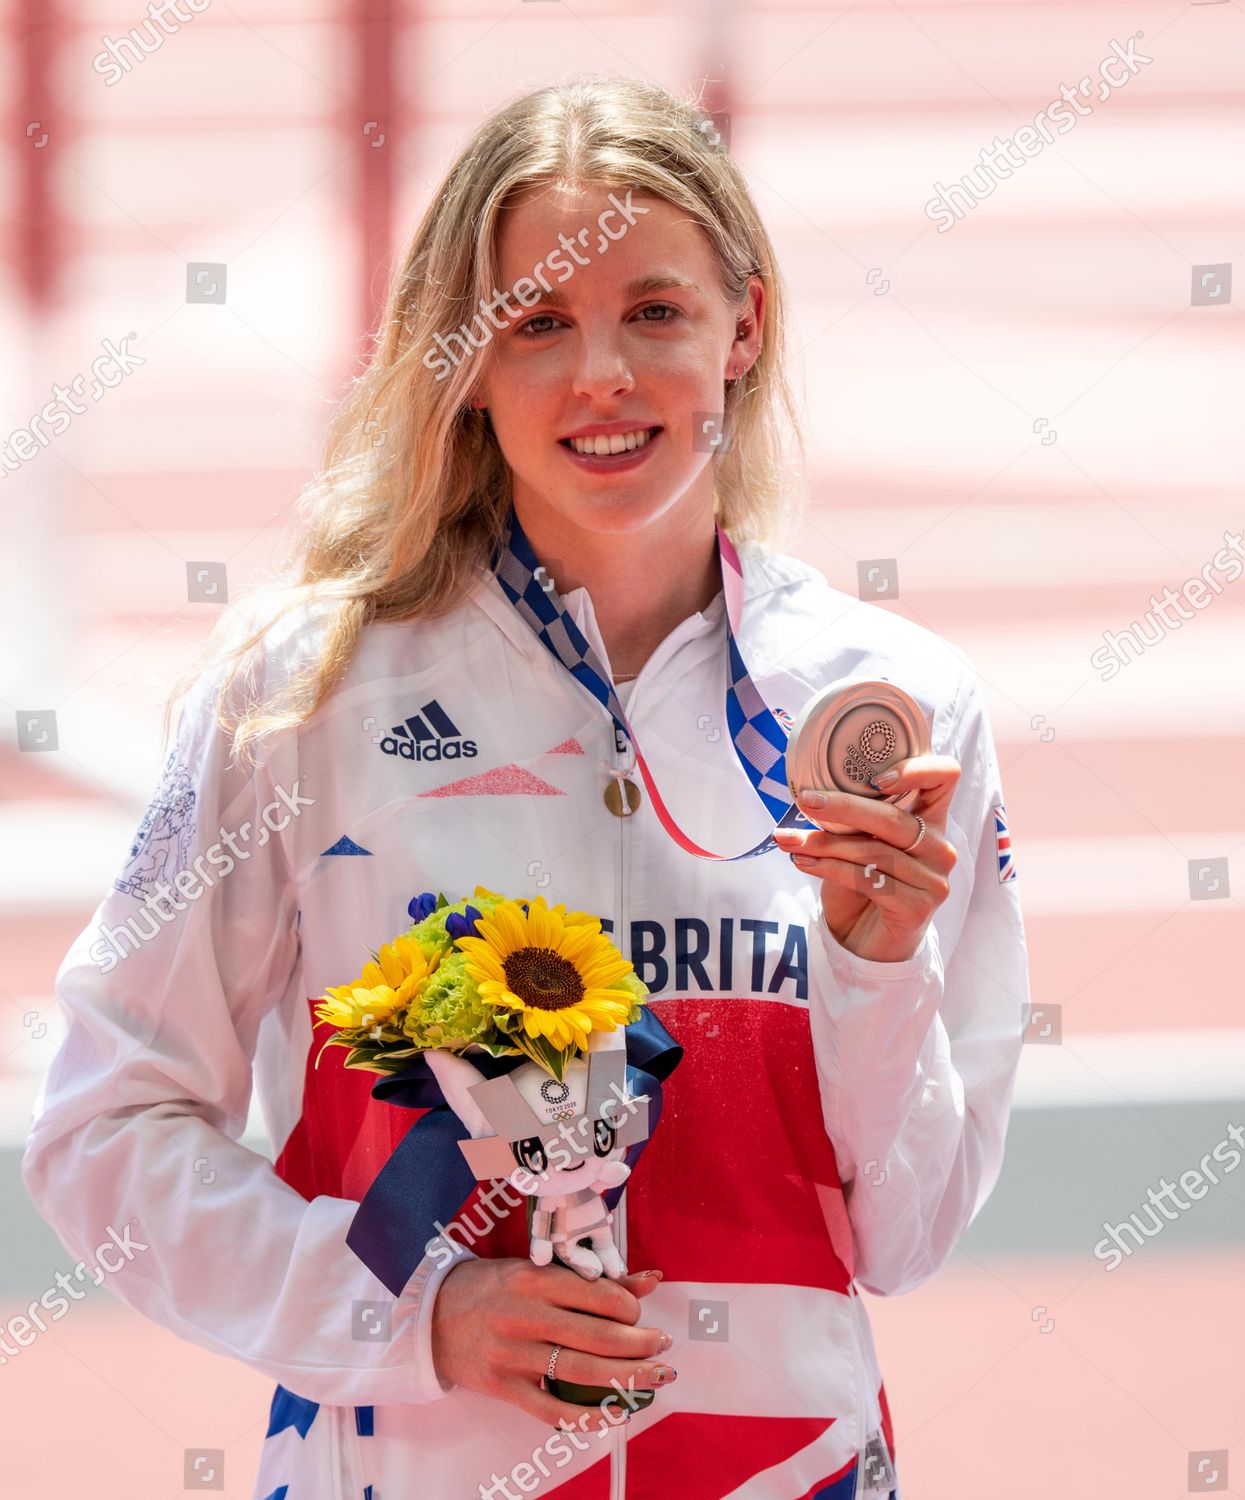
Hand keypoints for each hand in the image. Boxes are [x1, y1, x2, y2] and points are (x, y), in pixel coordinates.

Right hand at [430, 1258, 672, 1431]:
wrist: (432, 1317)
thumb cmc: (490, 1287)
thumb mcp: (536, 1270)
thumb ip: (590, 1278)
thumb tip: (650, 1279)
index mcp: (534, 1279)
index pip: (598, 1295)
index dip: (631, 1308)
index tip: (640, 1314)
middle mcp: (525, 1316)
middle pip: (598, 1337)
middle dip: (641, 1345)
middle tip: (661, 1347)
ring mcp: (513, 1355)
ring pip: (582, 1372)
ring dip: (627, 1377)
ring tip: (654, 1377)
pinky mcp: (504, 1387)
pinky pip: (551, 1410)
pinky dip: (587, 1417)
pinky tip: (614, 1414)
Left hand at [773, 754, 960, 962]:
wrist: (869, 941)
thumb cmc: (864, 883)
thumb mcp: (860, 843)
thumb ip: (854, 820)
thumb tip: (810, 796)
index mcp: (932, 819)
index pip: (944, 776)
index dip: (914, 769)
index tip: (873, 778)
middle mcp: (940, 847)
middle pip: (893, 819)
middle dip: (843, 807)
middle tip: (806, 801)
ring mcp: (933, 880)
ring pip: (874, 851)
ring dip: (824, 844)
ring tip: (790, 841)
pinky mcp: (918, 908)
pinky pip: (868, 880)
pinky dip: (829, 869)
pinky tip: (803, 862)